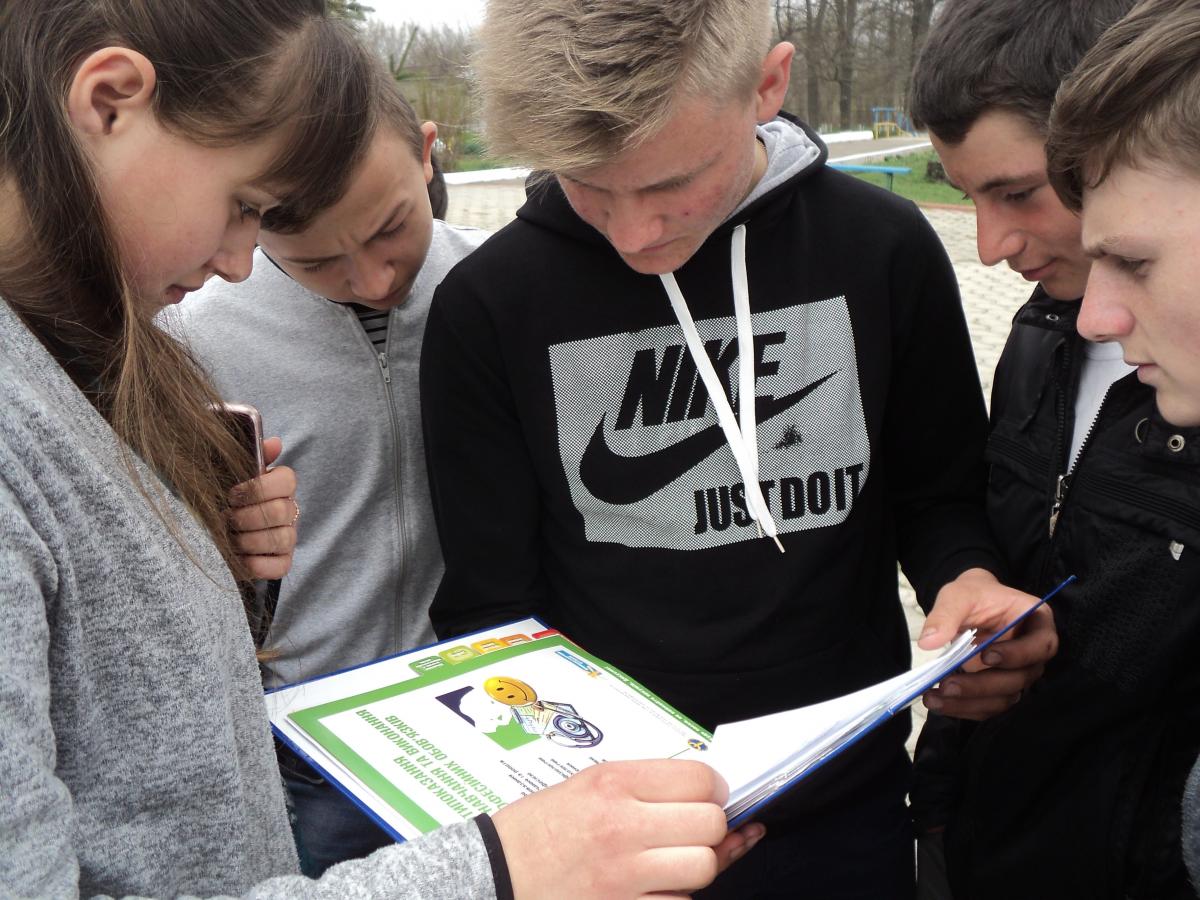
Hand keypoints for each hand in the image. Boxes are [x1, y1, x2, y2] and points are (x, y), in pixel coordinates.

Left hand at [226, 437, 297, 579]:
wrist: (211, 530)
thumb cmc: (222, 498)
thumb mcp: (229, 474)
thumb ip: (249, 457)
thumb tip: (273, 443)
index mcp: (280, 486)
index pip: (288, 480)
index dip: (259, 488)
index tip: (232, 494)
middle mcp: (290, 510)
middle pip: (282, 511)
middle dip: (247, 517)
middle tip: (225, 518)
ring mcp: (288, 537)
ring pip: (281, 539)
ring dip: (248, 540)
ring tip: (228, 538)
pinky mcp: (283, 562)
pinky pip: (280, 566)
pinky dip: (256, 564)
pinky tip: (238, 558)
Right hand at [491, 759, 763, 898]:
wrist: (495, 873)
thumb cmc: (539, 828)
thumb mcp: (588, 784)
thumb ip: (647, 785)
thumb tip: (710, 793)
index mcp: (613, 784)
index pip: (701, 779)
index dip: (712, 789)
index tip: (706, 795)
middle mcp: (622, 827)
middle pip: (710, 824)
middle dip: (710, 826)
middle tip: (691, 828)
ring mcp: (625, 876)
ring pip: (704, 867)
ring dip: (696, 863)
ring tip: (671, 858)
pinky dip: (674, 894)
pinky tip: (652, 884)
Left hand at [918, 568, 1057, 719]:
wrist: (969, 606)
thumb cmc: (973, 595)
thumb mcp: (958, 595)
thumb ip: (945, 614)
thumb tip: (928, 642)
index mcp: (1037, 622)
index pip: (1042, 645)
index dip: (1018, 654)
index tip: (987, 655)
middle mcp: (1033, 654)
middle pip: (1019, 678)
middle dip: (982, 685)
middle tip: (948, 684)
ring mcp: (1018, 674)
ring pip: (1003, 698)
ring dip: (969, 702)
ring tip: (934, 698)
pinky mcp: (1000, 689)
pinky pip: (988, 706)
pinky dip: (963, 708)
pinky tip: (937, 702)